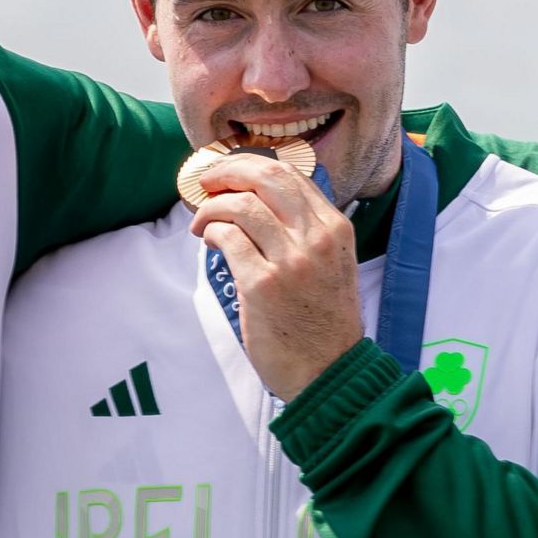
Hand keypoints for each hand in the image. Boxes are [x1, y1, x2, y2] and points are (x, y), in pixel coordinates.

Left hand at [189, 154, 362, 399]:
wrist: (328, 371)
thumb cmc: (322, 320)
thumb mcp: (331, 264)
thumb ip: (305, 230)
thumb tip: (257, 198)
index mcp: (335, 228)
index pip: (290, 175)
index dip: (250, 166)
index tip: (227, 172)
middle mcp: (317, 238)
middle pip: (265, 178)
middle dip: (227, 172)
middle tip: (206, 182)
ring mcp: (291, 261)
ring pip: (241, 205)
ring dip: (211, 208)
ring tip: (201, 224)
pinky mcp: (262, 285)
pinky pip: (227, 238)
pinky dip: (211, 232)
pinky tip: (208, 241)